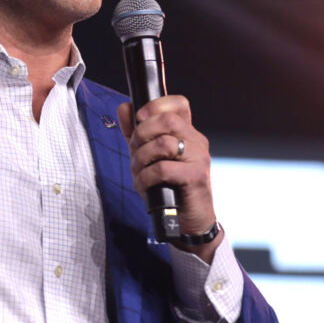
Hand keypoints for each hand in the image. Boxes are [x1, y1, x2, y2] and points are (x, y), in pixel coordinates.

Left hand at [118, 95, 222, 262]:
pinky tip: (145, 185)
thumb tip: (124, 107)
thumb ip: (135, 132)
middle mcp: (196, 141)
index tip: (139, 118)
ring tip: (139, 172)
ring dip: (141, 159)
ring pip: (163, 144)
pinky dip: (146, 177)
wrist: (186, 219)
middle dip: (141, 135)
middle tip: (135, 152)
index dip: (156, 105)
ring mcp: (199, 158)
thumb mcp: (146, 155)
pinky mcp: (197, 176)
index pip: (178, 103)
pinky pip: (163, 168)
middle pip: (167, 120)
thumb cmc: (167, 186)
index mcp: (186, 132)